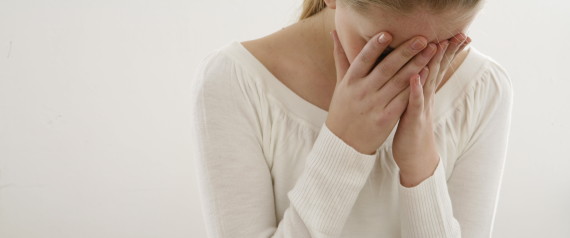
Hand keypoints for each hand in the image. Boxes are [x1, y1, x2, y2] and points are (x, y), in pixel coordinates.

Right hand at [326, 30, 436, 154]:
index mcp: (351, 81)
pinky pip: (403, 100)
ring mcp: (374, 105)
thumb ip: (342, 58)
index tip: (387, 32)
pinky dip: (415, 87)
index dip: (375, 46)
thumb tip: (335, 32)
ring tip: (431, 51)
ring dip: (417, 65)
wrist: (344, 142)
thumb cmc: (343, 109)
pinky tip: (427, 74)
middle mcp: (362, 91)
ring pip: (399, 82)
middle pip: (386, 68)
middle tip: (422, 38)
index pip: (363, 59)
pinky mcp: (385, 119)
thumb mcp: (340, 84)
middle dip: (405, 52)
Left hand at [392, 33, 470, 186]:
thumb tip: (419, 72)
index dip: (446, 50)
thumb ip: (418, 90)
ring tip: (437, 45)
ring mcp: (422, 109)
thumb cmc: (412, 132)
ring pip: (429, 83)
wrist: (415, 160)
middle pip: (438, 71)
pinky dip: (415, 89)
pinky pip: (414, 103)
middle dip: (447, 52)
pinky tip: (415, 77)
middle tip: (458, 34)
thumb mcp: (416, 107)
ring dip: (434, 64)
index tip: (455, 33)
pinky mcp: (414, 121)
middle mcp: (426, 99)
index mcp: (425, 93)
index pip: (437, 67)